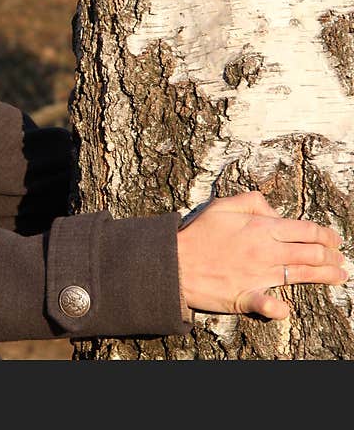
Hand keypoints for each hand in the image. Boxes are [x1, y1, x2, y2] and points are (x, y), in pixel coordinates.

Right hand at [176, 191, 347, 318]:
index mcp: (262, 229)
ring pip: (303, 276)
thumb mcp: (222, 206)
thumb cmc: (197, 234)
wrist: (173, 263)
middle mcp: (266, 252)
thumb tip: (275, 211)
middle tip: (339, 258)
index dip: (327, 235)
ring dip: (326, 276)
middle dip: (332, 256)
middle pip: (313, 254)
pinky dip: (282, 309)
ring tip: (339, 276)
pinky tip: (288, 308)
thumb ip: (252, 201)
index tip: (334, 240)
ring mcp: (258, 276)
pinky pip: (271, 306)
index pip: (308, 230)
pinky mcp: (246, 297)